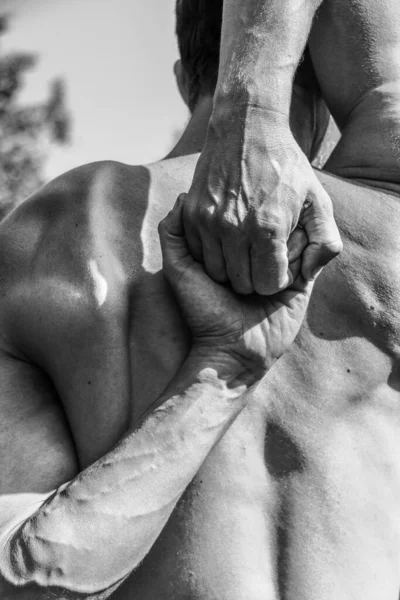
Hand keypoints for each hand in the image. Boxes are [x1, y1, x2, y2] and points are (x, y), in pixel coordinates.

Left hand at [159, 195, 314, 382]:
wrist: (230, 351)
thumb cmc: (202, 310)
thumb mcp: (178, 268)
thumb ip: (173, 233)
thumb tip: (182, 197)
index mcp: (236, 248)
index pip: (249, 213)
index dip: (246, 217)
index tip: (237, 235)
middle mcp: (260, 254)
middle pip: (275, 220)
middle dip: (266, 231)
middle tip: (254, 254)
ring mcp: (282, 266)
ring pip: (295, 233)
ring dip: (283, 245)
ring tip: (271, 265)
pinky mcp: (302, 281)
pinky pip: (312, 255)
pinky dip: (299, 258)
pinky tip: (287, 272)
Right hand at [182, 106, 341, 294]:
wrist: (246, 128)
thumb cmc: (287, 167)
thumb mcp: (319, 200)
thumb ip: (326, 241)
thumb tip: (309, 275)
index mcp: (269, 228)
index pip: (267, 284)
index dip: (276, 278)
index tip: (278, 262)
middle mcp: (235, 228)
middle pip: (241, 283)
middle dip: (254, 276)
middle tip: (260, 256)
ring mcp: (209, 222)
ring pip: (217, 272)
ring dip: (231, 267)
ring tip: (243, 248)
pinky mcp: (192, 214)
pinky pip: (198, 254)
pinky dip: (211, 253)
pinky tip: (225, 239)